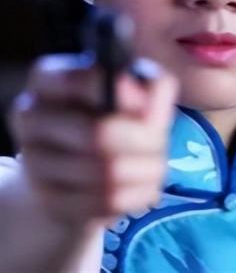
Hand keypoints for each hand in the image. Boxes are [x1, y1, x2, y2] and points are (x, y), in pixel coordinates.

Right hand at [8, 53, 177, 229]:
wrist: (82, 165)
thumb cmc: (117, 114)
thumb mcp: (139, 89)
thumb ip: (153, 85)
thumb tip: (152, 103)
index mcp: (48, 79)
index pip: (82, 80)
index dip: (125, 93)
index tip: (146, 104)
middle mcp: (31, 117)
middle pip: (100, 133)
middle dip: (145, 140)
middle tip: (160, 142)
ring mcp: (34, 162)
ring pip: (108, 172)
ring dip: (146, 169)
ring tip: (154, 163)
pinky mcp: (48, 201)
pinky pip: (106, 200)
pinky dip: (136, 193)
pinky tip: (139, 183)